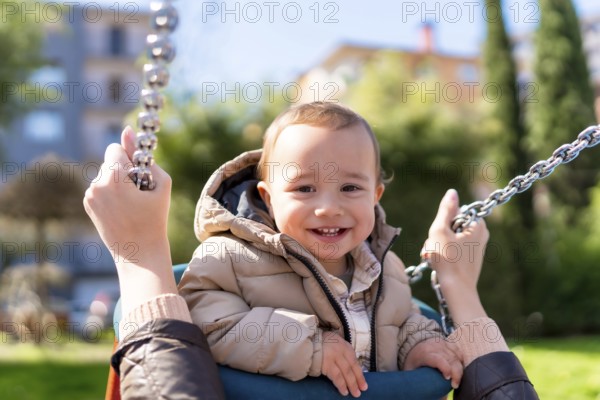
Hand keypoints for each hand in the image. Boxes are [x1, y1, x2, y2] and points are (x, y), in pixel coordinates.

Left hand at [83, 126, 175, 312]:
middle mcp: (97, 185)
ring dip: (118, 181)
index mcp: (115, 178)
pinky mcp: (88, 204)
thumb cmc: (155, 218)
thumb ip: (145, 157)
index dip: (129, 157)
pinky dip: (111, 192)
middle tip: (138, 190)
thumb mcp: (161, 184)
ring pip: (105, 174)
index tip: (138, 168)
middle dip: (124, 169)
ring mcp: (90, 195)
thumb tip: (127, 131)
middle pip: (110, 161)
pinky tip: (123, 208)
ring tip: (132, 202)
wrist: (139, 251)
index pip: (115, 149)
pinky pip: (101, 187)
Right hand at [321, 331, 367, 397]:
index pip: (355, 363)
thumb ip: (344, 355)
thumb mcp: (337, 345)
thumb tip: (352, 370)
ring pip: (345, 373)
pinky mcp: (326, 363)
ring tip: (354, 393)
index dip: (360, 375)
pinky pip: (336, 376)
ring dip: (350, 384)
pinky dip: (341, 384)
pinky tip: (344, 390)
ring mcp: (333, 357)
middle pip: (351, 368)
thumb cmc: (324, 344)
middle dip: (357, 381)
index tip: (364, 385)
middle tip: (361, 392)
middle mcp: (341, 351)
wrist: (309, 341)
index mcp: (345, 347)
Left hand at [403, 338, 462, 388]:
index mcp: (424, 353)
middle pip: (451, 359)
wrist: (413, 347)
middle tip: (455, 385)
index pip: (438, 359)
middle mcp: (434, 346)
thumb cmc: (413, 363)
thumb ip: (420, 382)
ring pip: (456, 356)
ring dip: (460, 368)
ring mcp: (442, 344)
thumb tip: (434, 395)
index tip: (447, 378)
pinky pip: (458, 351)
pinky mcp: (447, 343)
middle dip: (456, 373)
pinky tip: (459, 368)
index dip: (445, 368)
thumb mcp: (412, 372)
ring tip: (456, 378)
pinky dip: (461, 360)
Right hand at [423, 189, 489, 323]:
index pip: (455, 212)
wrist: (456, 290)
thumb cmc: (448, 260)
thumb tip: (452, 192)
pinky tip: (435, 262)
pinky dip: (442, 253)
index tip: (440, 235)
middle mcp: (480, 234)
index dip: (442, 222)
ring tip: (431, 257)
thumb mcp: (441, 230)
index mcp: (477, 225)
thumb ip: (445, 209)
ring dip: (436, 245)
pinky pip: (452, 249)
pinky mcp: (470, 258)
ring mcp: (476, 247)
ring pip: (449, 238)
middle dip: (437, 235)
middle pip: (451, 225)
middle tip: (433, 247)